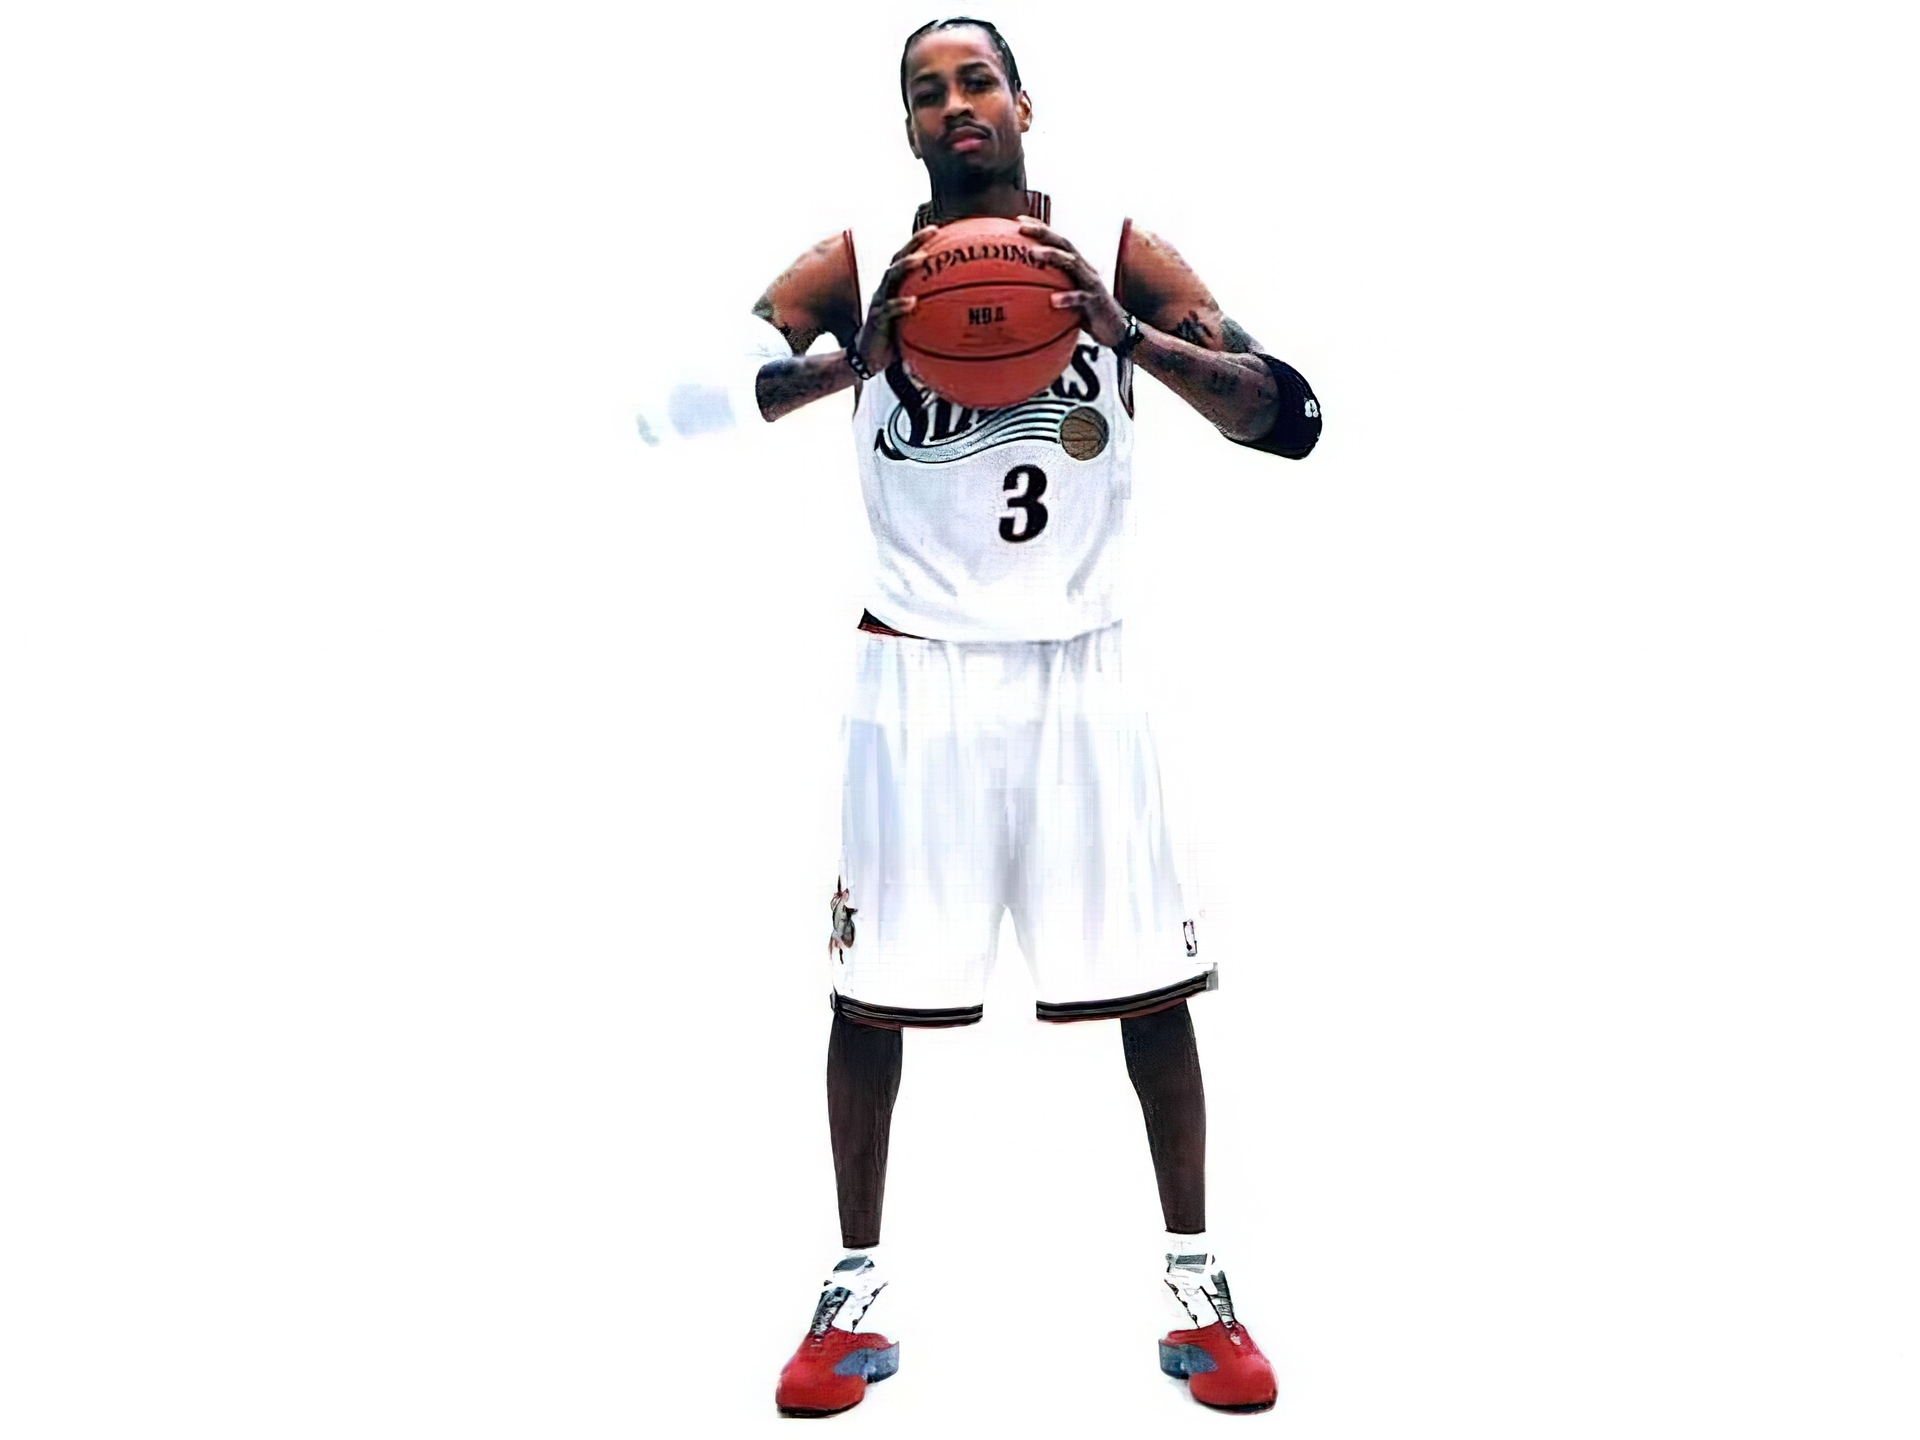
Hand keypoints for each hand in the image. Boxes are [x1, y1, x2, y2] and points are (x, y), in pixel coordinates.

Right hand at [851, 226, 938, 375]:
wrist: (868, 359)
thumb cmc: (894, 340)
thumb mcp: (914, 324)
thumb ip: (931, 314)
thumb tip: (962, 314)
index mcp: (894, 288)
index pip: (905, 258)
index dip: (919, 242)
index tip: (938, 229)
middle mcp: (885, 289)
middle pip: (898, 258)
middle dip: (914, 243)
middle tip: (933, 232)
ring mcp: (879, 303)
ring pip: (890, 277)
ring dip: (906, 266)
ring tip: (922, 259)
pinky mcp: (876, 320)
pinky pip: (888, 310)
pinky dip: (899, 305)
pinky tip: (912, 302)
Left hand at [1019, 219, 1129, 348]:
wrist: (1114, 327)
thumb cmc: (1086, 310)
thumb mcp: (1067, 294)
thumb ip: (1050, 286)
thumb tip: (1019, 289)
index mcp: (1076, 264)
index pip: (1057, 240)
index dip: (1040, 228)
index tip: (1018, 220)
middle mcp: (1083, 268)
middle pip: (1063, 244)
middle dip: (1043, 233)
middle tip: (1021, 229)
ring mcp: (1090, 283)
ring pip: (1072, 263)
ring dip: (1052, 255)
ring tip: (1033, 254)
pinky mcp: (1095, 301)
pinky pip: (1080, 297)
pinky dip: (1068, 297)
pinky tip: (1053, 300)